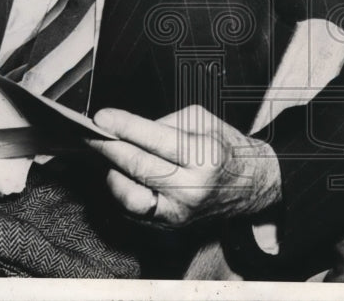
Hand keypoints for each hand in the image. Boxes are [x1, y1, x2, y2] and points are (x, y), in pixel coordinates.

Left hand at [87, 104, 281, 226]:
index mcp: (204, 155)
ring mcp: (180, 211)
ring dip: (112, 173)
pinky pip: (133, 211)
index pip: (155, 139)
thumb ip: (165, 122)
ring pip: (129, 196)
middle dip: (108, 147)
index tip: (101, 117)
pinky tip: (122, 175)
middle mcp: (192, 187)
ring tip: (111, 157)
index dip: (123, 126)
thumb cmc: (226, 148)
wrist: (252, 185)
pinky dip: (122, 191)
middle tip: (91, 134)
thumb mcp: (204, 120)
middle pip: (138, 166)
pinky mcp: (171, 225)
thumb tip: (128, 128)